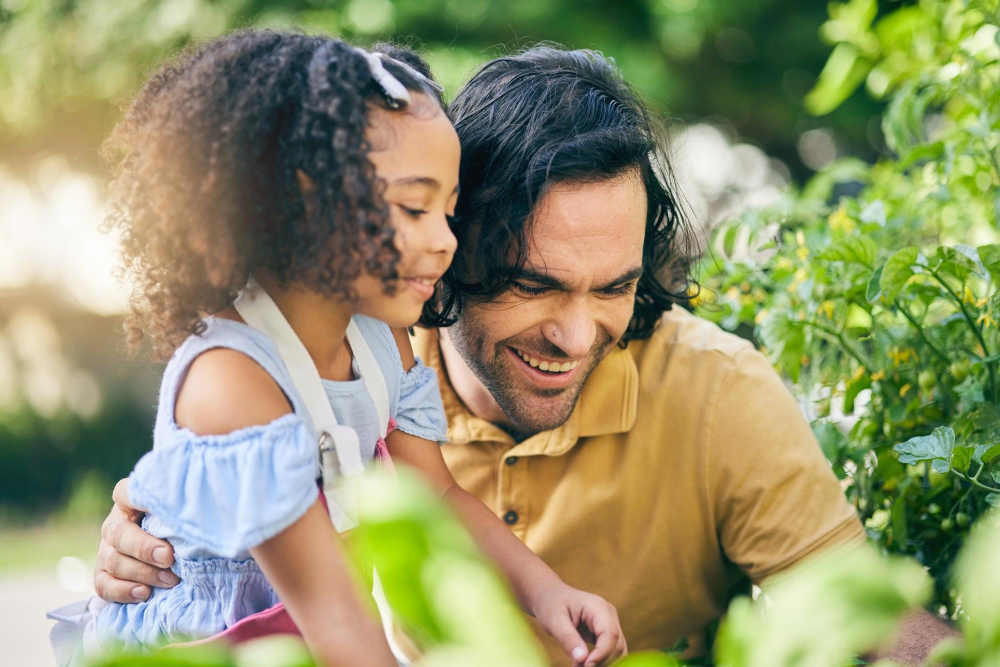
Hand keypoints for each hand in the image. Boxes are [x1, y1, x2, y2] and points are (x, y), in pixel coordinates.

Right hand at [94, 478, 179, 602]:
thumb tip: (199, 510)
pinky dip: (122, 591)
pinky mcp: (105, 574)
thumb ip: (181, 508)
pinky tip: (144, 593)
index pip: (125, 493)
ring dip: (141, 573)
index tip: (164, 514)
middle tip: (169, 558)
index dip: (138, 501)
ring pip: (112, 561)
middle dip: (144, 548)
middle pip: (117, 533)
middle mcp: (115, 523)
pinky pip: (103, 585)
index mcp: (131, 500)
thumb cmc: (184, 523)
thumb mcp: (184, 510)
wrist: (181, 550)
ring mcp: (107, 550)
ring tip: (169, 580)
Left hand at [531, 582, 626, 665]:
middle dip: (600, 661)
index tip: (585, 665)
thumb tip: (583, 660)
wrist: (550, 596)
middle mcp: (609, 614)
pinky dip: (600, 661)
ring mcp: (609, 623)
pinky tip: (583, 664)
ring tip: (578, 666)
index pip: (610, 634)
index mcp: (598, 607)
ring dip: (601, 663)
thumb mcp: (554, 621)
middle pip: (617, 645)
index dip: (601, 654)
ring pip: (617, 651)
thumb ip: (568, 639)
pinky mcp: (605, 633)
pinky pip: (610, 651)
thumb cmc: (550, 604)